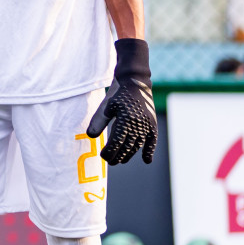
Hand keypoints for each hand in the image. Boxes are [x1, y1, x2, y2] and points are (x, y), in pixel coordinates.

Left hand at [85, 40, 156, 163]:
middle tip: (110, 162)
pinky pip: (152, 140)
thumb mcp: (105, 107)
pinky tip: (147, 160)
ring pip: (138, 145)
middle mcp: (138, 123)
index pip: (117, 142)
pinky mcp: (152, 123)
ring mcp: (147, 124)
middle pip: (128, 146)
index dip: (110, 151)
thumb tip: (90, 136)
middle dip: (118, 156)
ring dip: (130, 155)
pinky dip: (150, 150)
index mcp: (125, 119)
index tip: (103, 156)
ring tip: (121, 161)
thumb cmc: (117, 95)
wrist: (135, 82)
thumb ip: (98, 122)